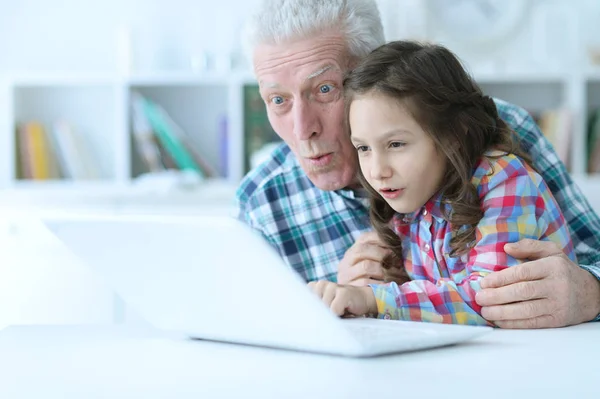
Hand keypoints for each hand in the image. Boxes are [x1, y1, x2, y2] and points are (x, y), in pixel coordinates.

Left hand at [308, 281, 376, 316]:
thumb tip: (305, 320)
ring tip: (340, 310)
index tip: (313, 316)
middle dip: (322, 313)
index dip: (309, 311)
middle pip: (313, 306)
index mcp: (315, 287)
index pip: (302, 300)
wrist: (364, 299)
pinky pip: (334, 309)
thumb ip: (316, 308)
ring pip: (324, 308)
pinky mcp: (343, 292)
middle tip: (332, 311)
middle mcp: (321, 284)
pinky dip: (340, 314)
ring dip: (332, 313)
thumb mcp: (326, 306)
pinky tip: (346, 309)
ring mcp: (332, 286)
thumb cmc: (342, 305)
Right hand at [337, 232, 403, 285]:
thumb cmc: (371, 280)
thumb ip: (381, 252)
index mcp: (352, 251)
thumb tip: (398, 243)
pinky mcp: (350, 287)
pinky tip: (389, 285)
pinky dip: (381, 283)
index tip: (396, 245)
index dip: (381, 239)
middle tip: (397, 261)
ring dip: (384, 269)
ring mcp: (346, 274)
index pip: (364, 238)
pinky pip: (367, 282)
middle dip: (382, 254)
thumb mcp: (372, 264)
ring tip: (396, 273)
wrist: (352, 300)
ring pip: (366, 266)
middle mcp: (346, 261)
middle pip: (362, 250)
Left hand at [476, 239, 599, 328]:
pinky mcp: (557, 320)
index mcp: (552, 266)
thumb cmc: (563, 271)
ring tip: (484, 311)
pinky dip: (513, 324)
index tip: (484, 283)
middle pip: (522, 292)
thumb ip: (529, 246)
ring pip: (526, 310)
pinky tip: (499, 321)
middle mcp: (556, 285)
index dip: (500, 279)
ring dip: (502, 312)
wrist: (591, 294)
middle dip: (497, 296)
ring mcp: (557, 304)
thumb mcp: (551, 252)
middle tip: (479, 298)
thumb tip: (506, 248)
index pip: (522, 273)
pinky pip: (532, 323)